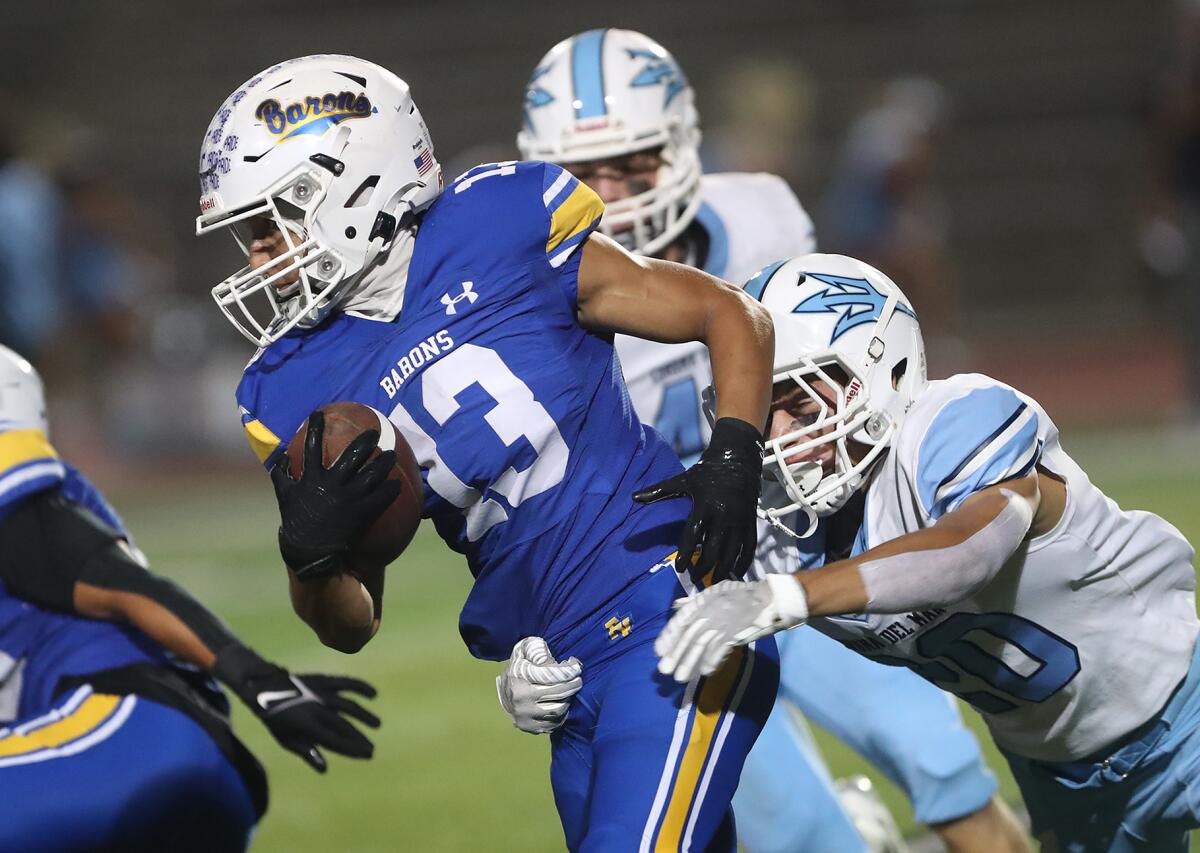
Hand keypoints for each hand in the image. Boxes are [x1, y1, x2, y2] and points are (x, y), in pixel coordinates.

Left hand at [214, 645, 379, 771]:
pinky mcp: (323, 679)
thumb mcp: (286, 740)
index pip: (336, 741)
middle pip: (345, 726)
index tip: (367, 754)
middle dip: (360, 738)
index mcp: (306, 726)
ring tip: (376, 724)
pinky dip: (360, 687)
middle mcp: (316, 709)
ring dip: (364, 715)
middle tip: (372, 748)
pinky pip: (345, 682)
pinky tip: (372, 694)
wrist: (263, 688)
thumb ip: (307, 752)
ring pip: (349, 705)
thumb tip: (324, 769)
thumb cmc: (276, 720)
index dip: (354, 749)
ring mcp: (320, 693)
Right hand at [271, 410, 401, 580]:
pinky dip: (390, 490)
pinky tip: (398, 484)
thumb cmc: (296, 523)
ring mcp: (347, 499)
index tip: (319, 413)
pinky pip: (380, 498)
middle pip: (352, 456)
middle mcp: (331, 485)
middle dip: (365, 440)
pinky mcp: (360, 513)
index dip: (315, 428)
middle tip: (374, 432)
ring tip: (391, 455)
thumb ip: (281, 476)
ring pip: (371, 474)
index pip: (312, 447)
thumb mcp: (284, 497)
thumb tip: (279, 456)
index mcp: (311, 478)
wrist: (310, 553)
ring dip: (384, 462)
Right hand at [495, 637, 582, 734]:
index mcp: (518, 677)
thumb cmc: (519, 668)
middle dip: (572, 685)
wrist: (504, 693)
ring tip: (570, 692)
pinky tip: (562, 704)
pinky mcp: (529, 727)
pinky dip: (562, 714)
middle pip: (557, 693)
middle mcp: (520, 698)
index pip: (550, 675)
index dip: (568, 671)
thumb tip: (547, 659)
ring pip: (557, 709)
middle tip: (578, 681)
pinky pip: (554, 723)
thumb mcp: (522, 652)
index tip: (577, 667)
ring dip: (568, 700)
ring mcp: (524, 715)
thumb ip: (534, 648)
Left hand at [634, 417, 764, 583]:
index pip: (693, 536)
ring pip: (732, 552)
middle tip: (694, 579)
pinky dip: (744, 562)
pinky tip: (737, 573)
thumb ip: (659, 491)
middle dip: (703, 568)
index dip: (686, 554)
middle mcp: (723, 515)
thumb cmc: (707, 472)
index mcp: (705, 506)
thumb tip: (633, 497)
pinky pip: (749, 547)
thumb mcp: (683, 480)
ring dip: (723, 570)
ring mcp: (739, 520)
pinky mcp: (751, 522)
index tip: (680, 569)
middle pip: (713, 550)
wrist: (738, 459)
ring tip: (713, 581)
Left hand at [655, 574, 808, 682]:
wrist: (766, 597)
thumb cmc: (739, 596)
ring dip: (690, 662)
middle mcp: (708, 612)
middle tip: (664, 671)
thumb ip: (693, 602)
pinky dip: (713, 660)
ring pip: (702, 645)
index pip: (680, 620)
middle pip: (688, 636)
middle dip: (676, 655)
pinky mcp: (735, 632)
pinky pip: (721, 648)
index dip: (668, 636)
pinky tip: (705, 672)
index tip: (658, 651)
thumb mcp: (714, 593)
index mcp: (702, 602)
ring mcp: (722, 623)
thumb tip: (675, 606)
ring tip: (680, 678)